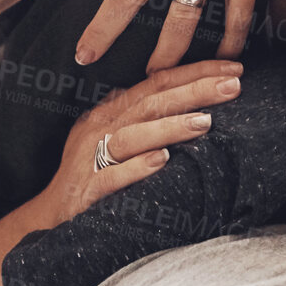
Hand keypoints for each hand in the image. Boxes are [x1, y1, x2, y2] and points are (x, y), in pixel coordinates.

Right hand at [26, 58, 241, 228]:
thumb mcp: (118, 140)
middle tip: (233, 85)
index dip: (195, 72)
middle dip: (194, 91)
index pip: (157, 83)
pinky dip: (136, 168)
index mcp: (111, 112)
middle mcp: (100, 128)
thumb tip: (194, 102)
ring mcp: (91, 159)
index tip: (234, 68)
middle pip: (150, 102)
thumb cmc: (94, 177)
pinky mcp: (87, 190)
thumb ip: (148, 120)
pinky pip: (112, 176)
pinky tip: (162, 162)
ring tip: (205, 122)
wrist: (51, 217)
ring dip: (169, 127)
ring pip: (132, 136)